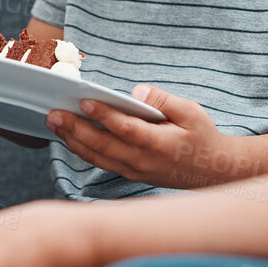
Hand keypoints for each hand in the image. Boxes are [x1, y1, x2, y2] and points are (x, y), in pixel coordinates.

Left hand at [47, 84, 228, 189]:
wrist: (213, 171)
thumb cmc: (202, 137)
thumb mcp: (192, 112)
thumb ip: (163, 100)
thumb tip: (136, 92)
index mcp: (160, 144)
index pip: (126, 129)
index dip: (104, 116)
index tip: (84, 101)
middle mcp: (143, 162)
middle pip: (103, 146)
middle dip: (75, 129)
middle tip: (53, 113)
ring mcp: (135, 171)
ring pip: (98, 157)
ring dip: (73, 141)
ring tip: (54, 123)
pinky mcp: (131, 174)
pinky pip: (102, 163)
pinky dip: (83, 151)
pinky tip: (70, 137)